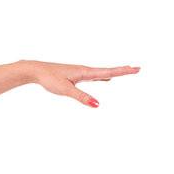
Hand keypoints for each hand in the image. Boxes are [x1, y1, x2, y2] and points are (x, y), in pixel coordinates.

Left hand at [23, 60, 139, 107]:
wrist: (36, 70)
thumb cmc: (50, 78)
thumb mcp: (66, 90)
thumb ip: (82, 97)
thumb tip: (97, 104)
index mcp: (85, 72)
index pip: (109, 72)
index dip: (123, 71)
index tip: (137, 69)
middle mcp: (85, 70)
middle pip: (108, 71)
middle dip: (122, 70)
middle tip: (137, 69)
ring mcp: (80, 72)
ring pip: (102, 73)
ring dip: (115, 72)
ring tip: (125, 72)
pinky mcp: (75, 75)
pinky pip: (94, 75)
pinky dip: (103, 76)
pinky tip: (105, 78)